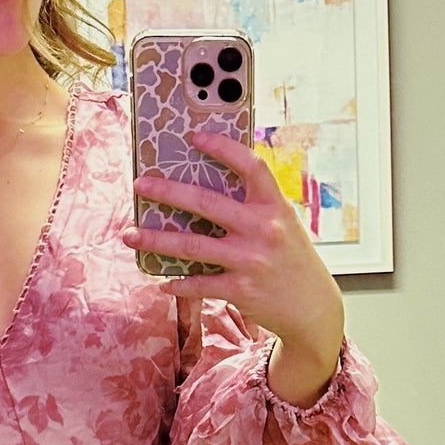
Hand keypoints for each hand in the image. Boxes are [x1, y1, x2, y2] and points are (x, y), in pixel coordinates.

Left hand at [125, 127, 345, 405]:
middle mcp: (263, 230)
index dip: (222, 147)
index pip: (250, 166)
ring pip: (191, 245)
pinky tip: (161, 281)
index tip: (194, 136)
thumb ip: (255, 208)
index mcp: (275, 207)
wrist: (314, 308)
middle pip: (206, 202)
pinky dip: (177, 283)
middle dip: (167, 192)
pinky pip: (199, 283)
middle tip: (140, 185)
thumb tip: (207, 191)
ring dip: (155, 240)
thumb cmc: (294, 262)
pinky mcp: (241, 289)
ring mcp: (250, 260)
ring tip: (129, 235)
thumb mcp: (285, 226)